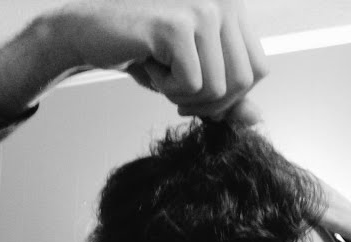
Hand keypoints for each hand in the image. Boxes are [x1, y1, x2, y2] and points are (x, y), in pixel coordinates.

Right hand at [47, 0, 267, 119]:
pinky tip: (148, 63)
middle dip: (209, 102)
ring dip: (184, 96)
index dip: (230, 96)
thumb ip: (226, 97)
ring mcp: (204, 9)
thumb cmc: (144, 53)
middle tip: (175, 90)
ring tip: (160, 71)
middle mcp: (225, 2)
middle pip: (243, 83)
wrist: (90, 34)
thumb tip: (256, 120)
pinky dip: (167, 88)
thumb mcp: (194, 78)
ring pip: (219, 88)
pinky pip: (192, 85)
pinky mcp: (178, 26)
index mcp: (234, 10)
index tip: (197, 94)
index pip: (259, 70)